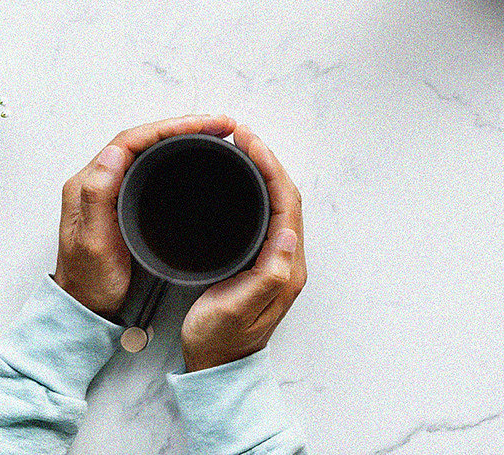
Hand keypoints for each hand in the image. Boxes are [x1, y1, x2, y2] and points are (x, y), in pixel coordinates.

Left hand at [53, 114, 237, 317]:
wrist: (88, 308)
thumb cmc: (91, 283)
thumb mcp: (93, 244)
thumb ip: (98, 198)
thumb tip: (112, 153)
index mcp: (87, 185)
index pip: (130, 141)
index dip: (168, 128)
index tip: (202, 125)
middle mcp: (97, 181)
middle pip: (142, 139)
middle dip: (181, 125)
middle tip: (218, 124)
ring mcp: (111, 189)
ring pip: (148, 148)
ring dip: (181, 136)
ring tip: (213, 132)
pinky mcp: (124, 199)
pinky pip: (150, 164)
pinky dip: (176, 153)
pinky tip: (194, 153)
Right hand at [182, 126, 306, 371]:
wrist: (215, 369)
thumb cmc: (221, 341)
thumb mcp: (239, 310)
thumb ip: (268, 274)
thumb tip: (288, 233)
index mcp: (286, 268)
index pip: (287, 203)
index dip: (270, 168)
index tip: (248, 143)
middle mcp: (287, 259)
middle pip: (285, 196)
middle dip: (267, 161)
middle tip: (242, 135)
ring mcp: (276, 259)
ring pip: (277, 202)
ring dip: (262, 171)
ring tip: (241, 147)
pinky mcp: (261, 261)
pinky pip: (265, 214)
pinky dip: (255, 189)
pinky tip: (240, 180)